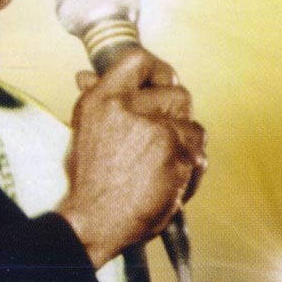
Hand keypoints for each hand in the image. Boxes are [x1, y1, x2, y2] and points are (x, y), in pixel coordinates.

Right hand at [55, 49, 206, 268]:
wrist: (95, 221)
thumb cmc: (89, 180)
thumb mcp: (83, 130)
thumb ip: (95, 98)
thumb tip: (86, 75)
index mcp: (102, 99)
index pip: (139, 60)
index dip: (158, 70)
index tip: (162, 82)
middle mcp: (128, 108)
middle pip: (178, 92)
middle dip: (177, 116)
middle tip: (164, 136)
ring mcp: (155, 131)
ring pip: (193, 125)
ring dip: (186, 145)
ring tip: (163, 164)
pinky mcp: (176, 155)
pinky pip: (199, 154)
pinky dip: (191, 169)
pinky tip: (170, 181)